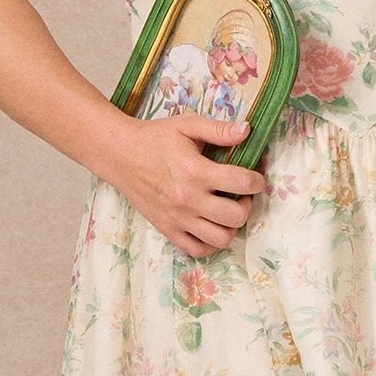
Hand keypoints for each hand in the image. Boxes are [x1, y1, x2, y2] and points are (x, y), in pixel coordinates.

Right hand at [105, 111, 266, 255]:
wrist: (119, 155)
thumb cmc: (154, 138)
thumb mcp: (186, 125)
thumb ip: (218, 129)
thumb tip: (247, 130)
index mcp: (196, 172)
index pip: (241, 183)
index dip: (257, 181)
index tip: (256, 178)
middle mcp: (189, 200)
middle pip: (236, 216)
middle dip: (247, 205)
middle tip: (242, 194)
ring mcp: (178, 219)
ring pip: (220, 239)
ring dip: (232, 226)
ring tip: (227, 211)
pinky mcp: (167, 229)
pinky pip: (196, 250)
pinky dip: (210, 243)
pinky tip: (211, 226)